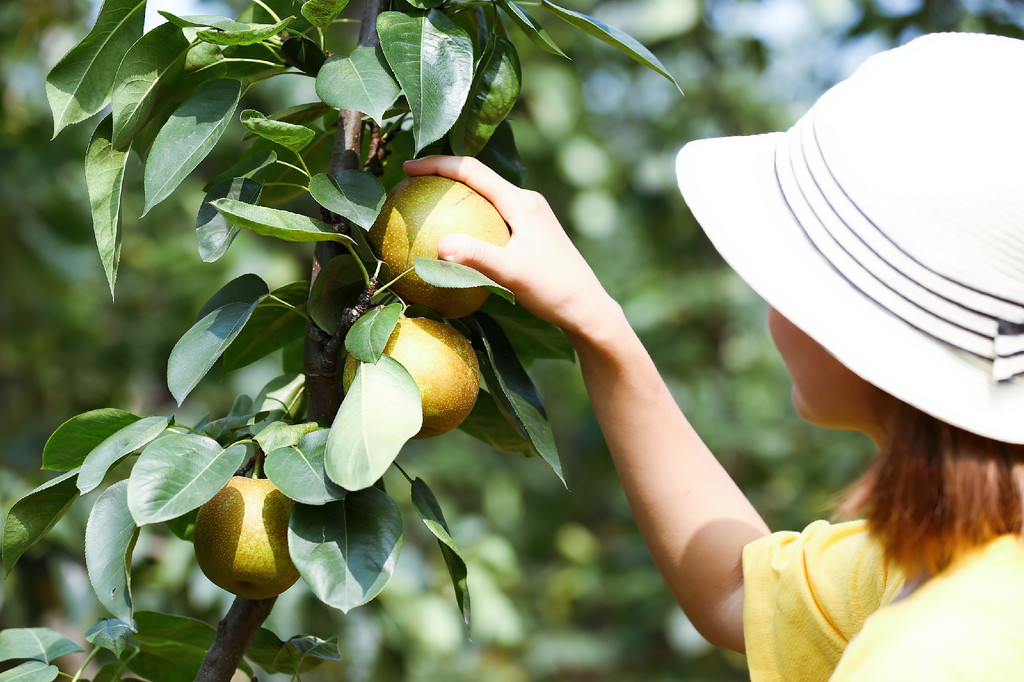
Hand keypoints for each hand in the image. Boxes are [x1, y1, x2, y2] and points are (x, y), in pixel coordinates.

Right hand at [402, 156, 618, 338]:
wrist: (587, 308)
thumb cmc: (553, 291)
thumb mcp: (512, 274)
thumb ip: (476, 257)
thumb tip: (439, 245)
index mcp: (522, 202)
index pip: (473, 171)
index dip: (438, 164)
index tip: (407, 168)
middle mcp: (526, 201)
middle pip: (477, 177)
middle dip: (442, 174)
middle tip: (409, 184)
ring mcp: (529, 216)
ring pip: (484, 196)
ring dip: (455, 195)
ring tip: (424, 204)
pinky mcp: (529, 232)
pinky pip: (491, 216)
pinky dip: (467, 218)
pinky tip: (452, 237)